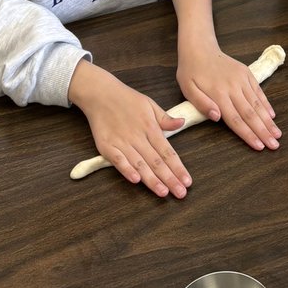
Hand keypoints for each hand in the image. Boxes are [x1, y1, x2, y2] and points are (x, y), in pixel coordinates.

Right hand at [68, 60, 190, 198]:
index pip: (167, 152)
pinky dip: (126, 170)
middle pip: (156, 161)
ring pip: (140, 164)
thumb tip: (182, 123)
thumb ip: (165, 118)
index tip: (187, 181)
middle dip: (169, 179)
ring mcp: (122, 142)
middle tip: (180, 194)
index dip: (178, 168)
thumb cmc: (126, 99)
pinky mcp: (106, 146)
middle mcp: (138, 137)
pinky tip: (136, 180)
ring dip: (152, 180)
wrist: (100, 93)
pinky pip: (118, 160)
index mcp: (151, 128)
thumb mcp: (150, 104)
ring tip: (163, 192)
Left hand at [176, 45, 280, 151]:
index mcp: (218, 94)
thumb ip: (201, 104)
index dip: (248, 134)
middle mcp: (233, 87)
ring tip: (278, 134)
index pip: (235, 119)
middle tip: (275, 145)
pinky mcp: (247, 72)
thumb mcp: (187, 88)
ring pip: (257, 103)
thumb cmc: (191, 71)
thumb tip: (217, 117)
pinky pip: (258, 91)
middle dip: (263, 131)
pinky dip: (266, 104)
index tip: (259, 146)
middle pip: (250, 113)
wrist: (200, 47)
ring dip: (268, 120)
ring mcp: (242, 79)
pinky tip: (272, 116)